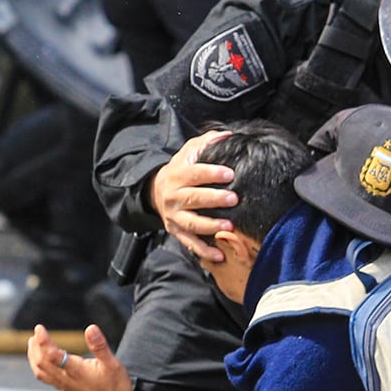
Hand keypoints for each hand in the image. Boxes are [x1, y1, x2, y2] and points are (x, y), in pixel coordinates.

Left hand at [27, 323, 132, 390]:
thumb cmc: (115, 389)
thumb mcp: (112, 364)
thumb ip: (100, 346)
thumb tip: (91, 328)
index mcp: (76, 371)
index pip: (52, 355)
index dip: (43, 341)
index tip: (39, 328)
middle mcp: (67, 379)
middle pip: (41, 363)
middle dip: (36, 346)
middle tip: (36, 332)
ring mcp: (65, 386)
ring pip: (40, 372)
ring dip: (33, 357)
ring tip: (32, 344)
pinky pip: (46, 378)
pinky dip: (39, 367)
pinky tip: (41, 361)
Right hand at [148, 129, 236, 260]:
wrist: (156, 191)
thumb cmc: (181, 169)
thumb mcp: (189, 151)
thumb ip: (208, 142)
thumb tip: (228, 135)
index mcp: (178, 175)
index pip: (194, 173)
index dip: (211, 173)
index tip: (230, 174)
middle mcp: (174, 196)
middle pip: (194, 198)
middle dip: (214, 199)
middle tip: (234, 199)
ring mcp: (175, 216)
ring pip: (192, 222)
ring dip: (210, 226)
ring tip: (228, 226)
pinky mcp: (177, 231)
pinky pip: (190, 243)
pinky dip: (204, 251)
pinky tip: (219, 255)